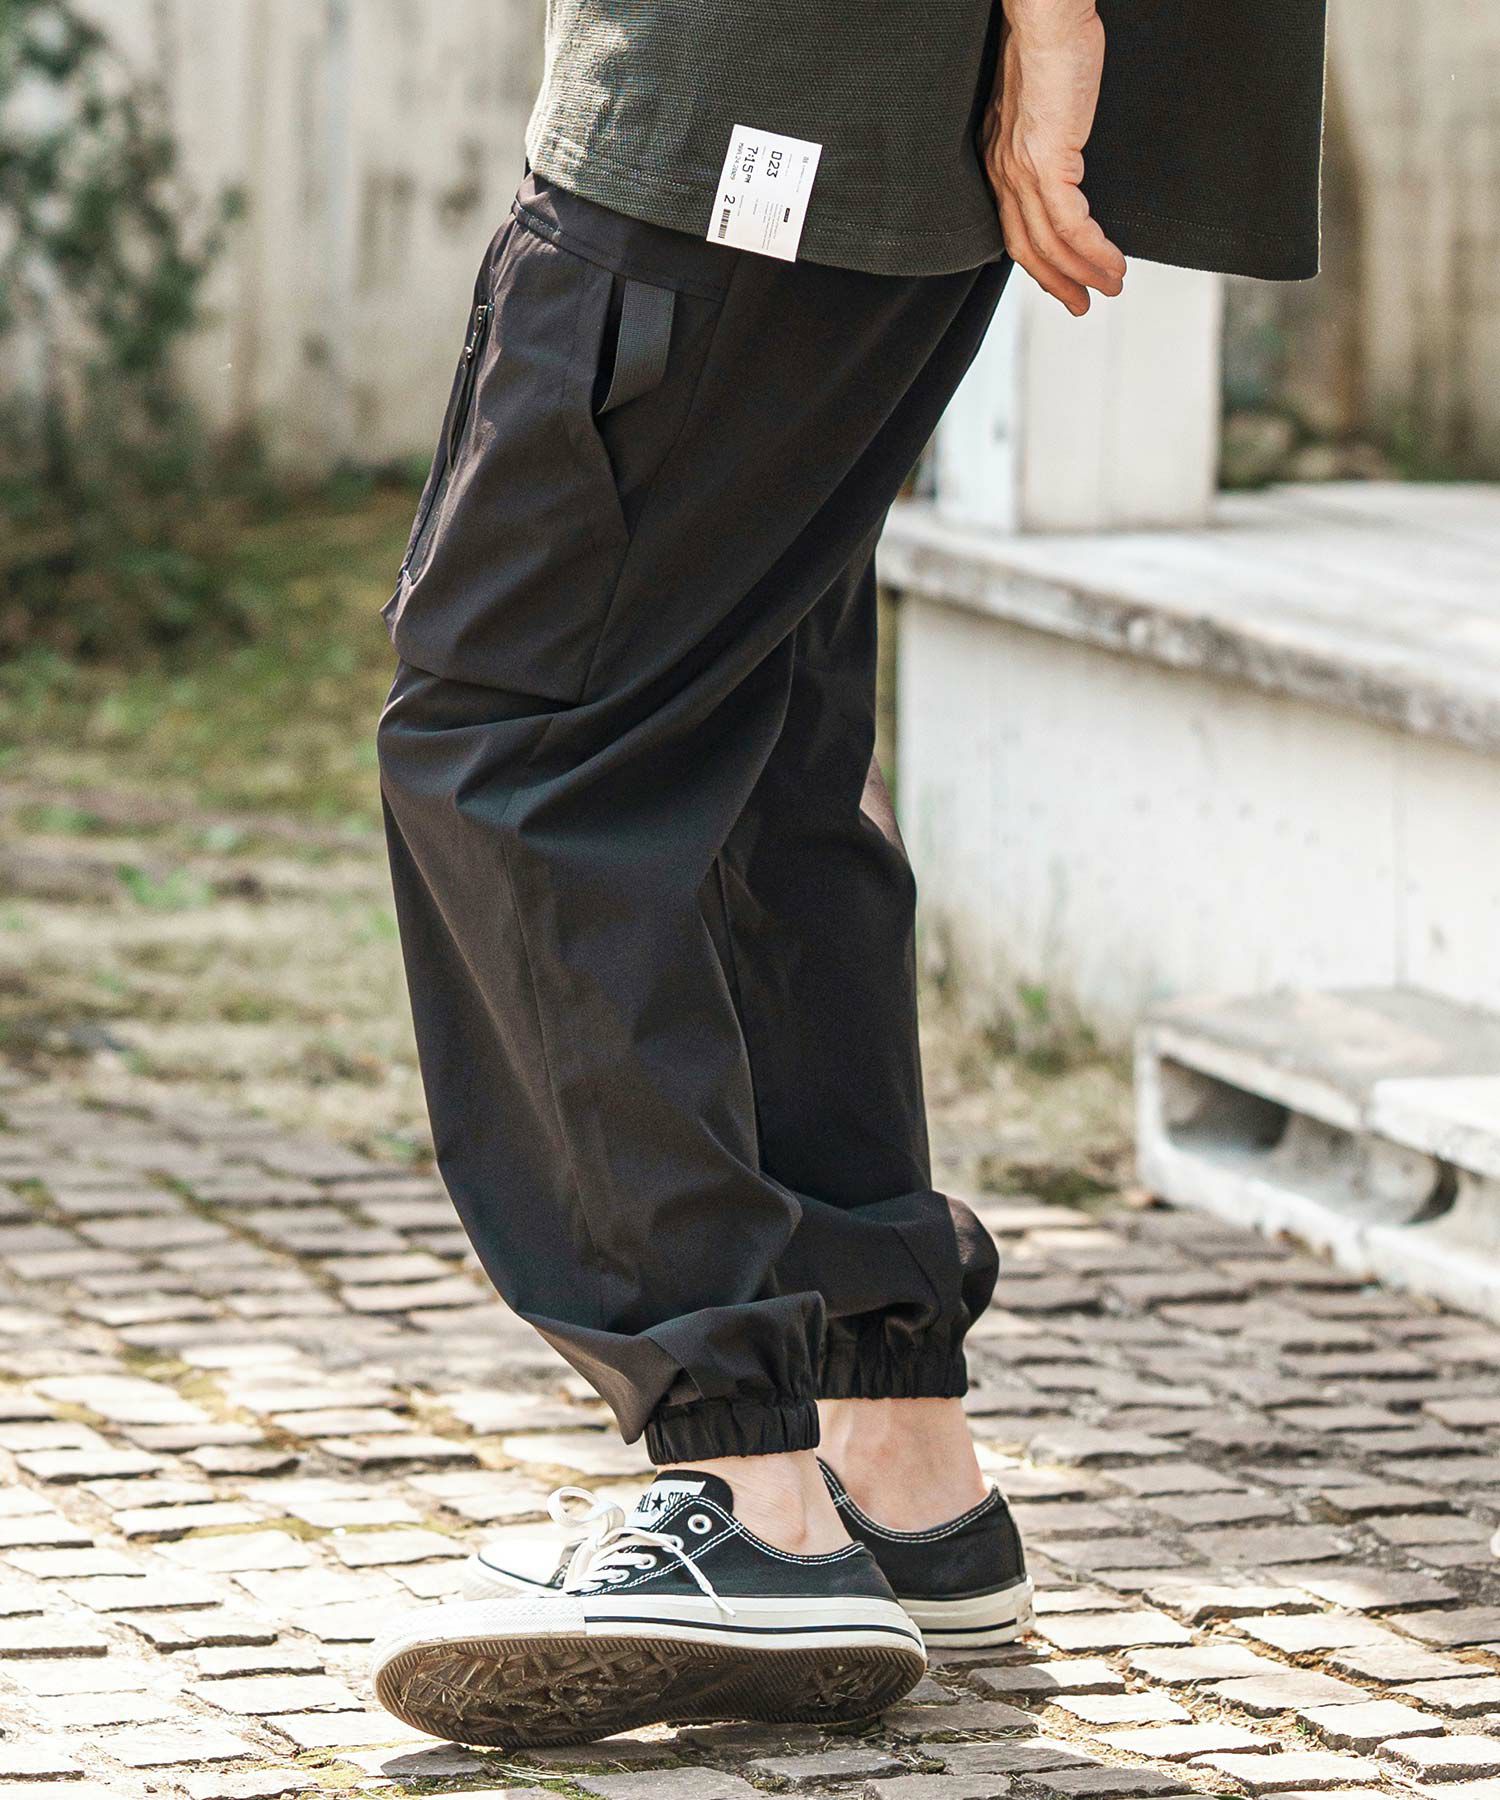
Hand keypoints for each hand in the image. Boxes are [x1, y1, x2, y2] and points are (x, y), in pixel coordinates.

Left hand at [982, 0, 1125, 314]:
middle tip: (1083, 305)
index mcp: (999, 159)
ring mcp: (1022, 170)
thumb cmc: (1055, 46)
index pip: (1015, 227)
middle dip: (1057, 282)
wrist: (1048, 15)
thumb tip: (1067, 162)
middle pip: (1027, 247)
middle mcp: (1003, 171)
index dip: (1039, 263)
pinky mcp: (1046, 163)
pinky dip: (1093, 251)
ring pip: (1050, 244)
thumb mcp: (1047, 106)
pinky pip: (1071, 226)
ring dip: (1084, 272)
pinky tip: (1114, 262)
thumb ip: (1049, 140)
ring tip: (1112, 286)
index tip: (1062, 282)